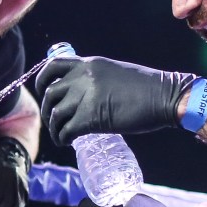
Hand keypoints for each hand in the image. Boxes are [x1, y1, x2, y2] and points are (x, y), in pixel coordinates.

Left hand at [36, 56, 196, 145]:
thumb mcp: (113, 72)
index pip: (52, 67)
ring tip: (61, 136)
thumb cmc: (146, 87)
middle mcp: (83, 78)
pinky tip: (67, 142)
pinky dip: (62, 138)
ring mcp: (86, 97)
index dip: (41, 81)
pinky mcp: (92, 118)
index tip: (42, 92)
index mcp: (88, 64)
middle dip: (47, 111)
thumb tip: (81, 92)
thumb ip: (93, 78)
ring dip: (54, 128)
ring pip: (56, 115)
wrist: (165, 96)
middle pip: (50, 94)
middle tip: (54, 122)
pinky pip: (66, 131)